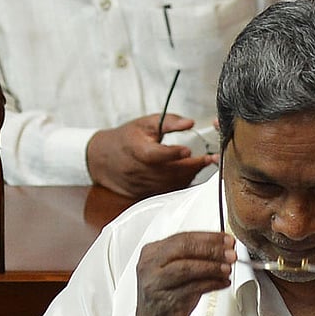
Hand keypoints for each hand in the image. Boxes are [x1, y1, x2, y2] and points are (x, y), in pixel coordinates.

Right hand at [86, 114, 214, 198]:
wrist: (103, 160)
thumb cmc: (127, 138)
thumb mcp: (145, 124)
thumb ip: (169, 121)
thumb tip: (190, 123)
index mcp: (138, 151)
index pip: (157, 155)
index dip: (173, 153)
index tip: (188, 150)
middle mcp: (141, 171)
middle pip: (170, 171)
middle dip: (193, 165)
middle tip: (211, 158)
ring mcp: (145, 185)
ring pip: (173, 183)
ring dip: (191, 174)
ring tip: (204, 163)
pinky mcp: (149, 194)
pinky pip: (170, 191)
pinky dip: (183, 183)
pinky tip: (191, 173)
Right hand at [135, 231, 235, 315]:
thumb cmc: (167, 299)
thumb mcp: (177, 273)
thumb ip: (194, 258)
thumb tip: (223, 248)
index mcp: (152, 253)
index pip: (183, 238)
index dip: (208, 238)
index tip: (226, 240)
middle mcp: (150, 266)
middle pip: (184, 249)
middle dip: (212, 249)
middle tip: (230, 253)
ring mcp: (156, 284)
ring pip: (187, 268)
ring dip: (212, 267)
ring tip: (227, 269)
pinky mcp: (166, 302)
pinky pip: (193, 289)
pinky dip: (211, 284)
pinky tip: (222, 283)